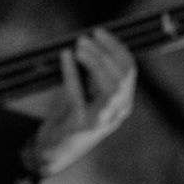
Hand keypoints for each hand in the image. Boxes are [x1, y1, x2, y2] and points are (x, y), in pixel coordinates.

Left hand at [30, 28, 135, 175]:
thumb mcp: (88, 96)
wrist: (53, 151)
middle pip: (122, 75)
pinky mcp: (81, 124)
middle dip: (105, 52)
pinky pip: (78, 94)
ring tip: (78, 47)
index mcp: (122, 102)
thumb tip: (90, 42)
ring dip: (94, 62)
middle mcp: (118, 112)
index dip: (116, 47)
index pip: (130, 69)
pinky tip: (65, 57)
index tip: (100, 32)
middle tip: (85, 38)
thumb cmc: (70, 118)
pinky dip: (71, 72)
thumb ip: (94, 76)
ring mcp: (101, 120)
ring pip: (110, 85)